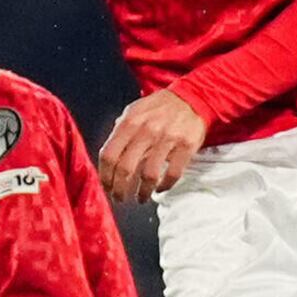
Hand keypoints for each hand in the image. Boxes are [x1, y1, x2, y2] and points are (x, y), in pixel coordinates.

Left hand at [99, 88, 209, 204]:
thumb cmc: (159, 107)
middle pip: (125, 169)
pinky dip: (164, 186)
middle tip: (120, 199)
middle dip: (119, 190)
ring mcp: (167, 139)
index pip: (108, 155)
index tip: (106, 188)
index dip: (104, 176)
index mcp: (129, 122)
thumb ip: (120, 131)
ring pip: (149, 176)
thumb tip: (108, 156)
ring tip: (140, 198)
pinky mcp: (186, 146)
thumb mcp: (134, 111)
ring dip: (142, 193)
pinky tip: (160, 189)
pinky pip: (173, 174)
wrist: (192, 97)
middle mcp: (146, 131)